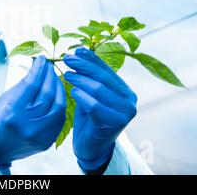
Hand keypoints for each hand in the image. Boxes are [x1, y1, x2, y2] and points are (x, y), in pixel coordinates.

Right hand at [0, 55, 65, 167]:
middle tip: (49, 66)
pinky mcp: (48, 140)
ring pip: (58, 106)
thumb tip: (38, 67)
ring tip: (54, 79)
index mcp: (13, 112)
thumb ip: (23, 84)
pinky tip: (56, 94)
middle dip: (50, 76)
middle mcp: (28, 124)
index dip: (38, 69)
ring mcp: (40, 135)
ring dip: (58, 89)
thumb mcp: (5, 98)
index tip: (41, 59)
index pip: (32, 85)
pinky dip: (59, 103)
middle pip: (47, 94)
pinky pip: (60, 118)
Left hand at [63, 47, 137, 172]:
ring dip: (80, 80)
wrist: (91, 146)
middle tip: (67, 59)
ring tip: (67, 74)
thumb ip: (90, 76)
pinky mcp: (115, 123)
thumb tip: (79, 50)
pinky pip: (95, 106)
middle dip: (83, 66)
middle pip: (102, 78)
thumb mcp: (90, 94)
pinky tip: (73, 92)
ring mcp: (124, 112)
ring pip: (99, 90)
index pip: (106, 70)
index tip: (76, 50)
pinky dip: (82, 97)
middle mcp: (129, 100)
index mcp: (124, 90)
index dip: (91, 59)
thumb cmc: (90, 118)